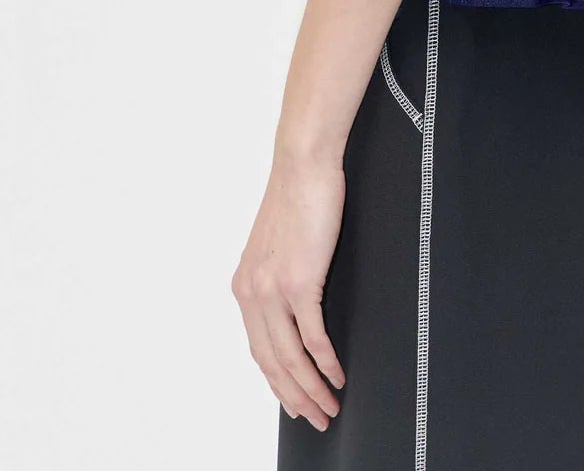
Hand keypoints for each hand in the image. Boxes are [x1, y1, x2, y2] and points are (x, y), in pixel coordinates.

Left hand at [231, 152, 347, 431]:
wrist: (303, 165)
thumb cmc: (298, 197)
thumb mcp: (278, 246)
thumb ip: (280, 279)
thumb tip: (297, 307)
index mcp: (245, 286)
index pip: (260, 351)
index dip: (279, 383)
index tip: (296, 402)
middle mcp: (252, 293)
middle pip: (272, 363)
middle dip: (296, 397)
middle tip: (318, 418)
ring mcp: (274, 290)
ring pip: (291, 357)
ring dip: (312, 388)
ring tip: (331, 406)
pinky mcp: (299, 282)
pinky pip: (312, 336)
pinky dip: (325, 362)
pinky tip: (337, 375)